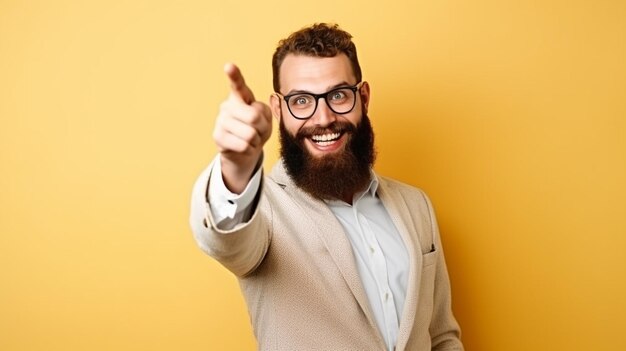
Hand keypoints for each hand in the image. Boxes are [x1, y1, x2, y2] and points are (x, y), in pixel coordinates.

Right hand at [213, 63, 271, 193]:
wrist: (245, 151)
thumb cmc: (257, 129)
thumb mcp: (266, 118)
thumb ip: (262, 113)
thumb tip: (251, 119)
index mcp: (240, 97)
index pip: (238, 85)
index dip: (234, 75)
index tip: (228, 66)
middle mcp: (227, 105)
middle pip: (254, 117)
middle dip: (263, 128)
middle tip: (258, 130)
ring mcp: (220, 120)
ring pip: (250, 134)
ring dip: (256, 141)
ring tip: (251, 139)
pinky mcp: (217, 136)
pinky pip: (243, 146)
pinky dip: (250, 150)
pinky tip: (244, 147)